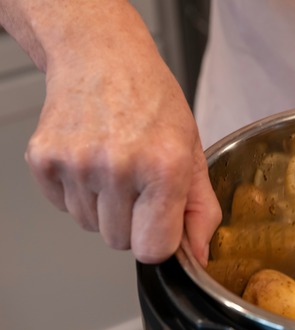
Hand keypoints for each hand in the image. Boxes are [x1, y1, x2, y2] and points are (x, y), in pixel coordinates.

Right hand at [24, 35, 220, 264]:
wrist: (102, 57)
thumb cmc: (151, 100)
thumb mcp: (192, 152)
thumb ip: (201, 210)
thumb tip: (198, 256)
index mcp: (164, 166)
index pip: (154, 249)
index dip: (159, 241)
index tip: (160, 222)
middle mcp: (120, 166)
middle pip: (119, 243)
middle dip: (132, 222)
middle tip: (138, 183)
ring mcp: (78, 163)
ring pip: (91, 226)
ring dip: (104, 207)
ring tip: (115, 165)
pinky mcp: (44, 160)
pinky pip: (63, 207)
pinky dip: (77, 193)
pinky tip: (91, 159)